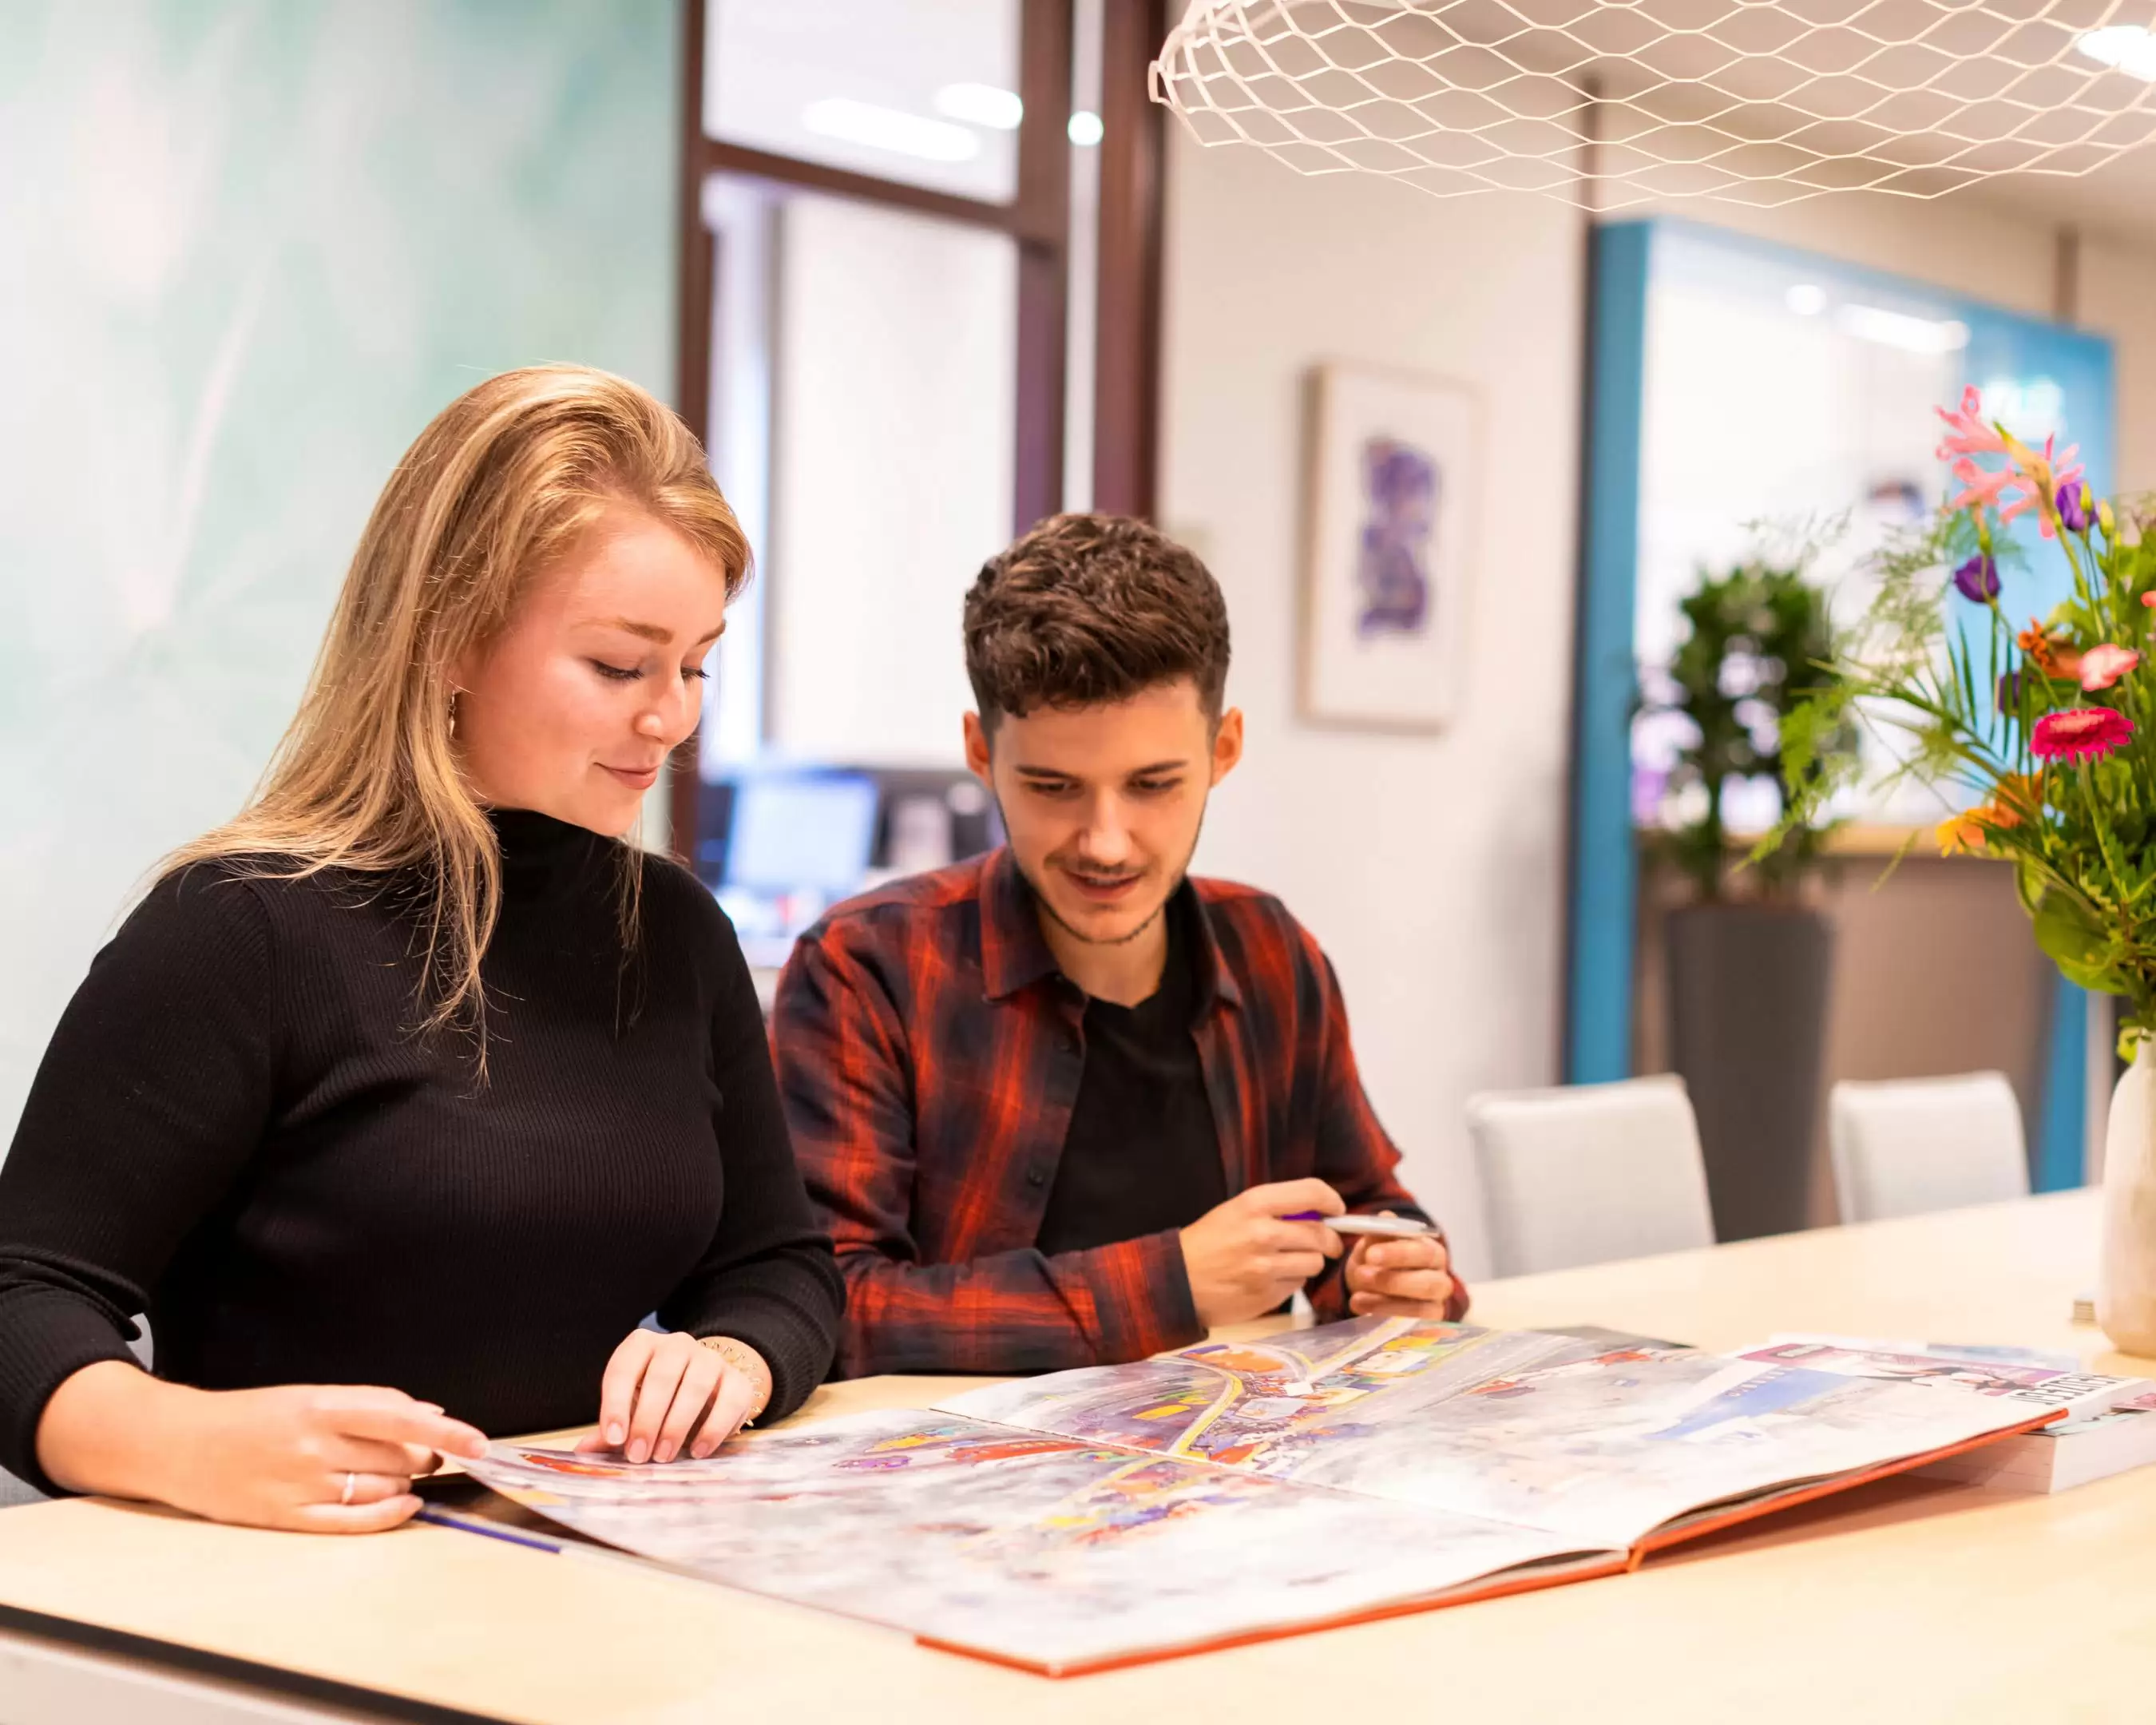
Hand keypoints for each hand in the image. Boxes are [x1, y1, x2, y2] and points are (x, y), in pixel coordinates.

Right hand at [36, 1360, 488, 1533]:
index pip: (398, 1416)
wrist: (178, 1444)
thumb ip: (371, 1406)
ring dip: (405, 1482)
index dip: (446, 1431)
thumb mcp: (309, 1396)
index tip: (480, 1442)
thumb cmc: (250, 1417)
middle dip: (423, 1457)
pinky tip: (405, 1506)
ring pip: (380, 1487)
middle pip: (397, 1456)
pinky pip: (351, 1522)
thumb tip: (433, 1417)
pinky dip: (386, 1515)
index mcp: (319, 1404)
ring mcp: (298, 1483)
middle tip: (423, 1454)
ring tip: (400, 1475)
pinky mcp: (284, 1516)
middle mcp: (312, 1444)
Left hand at [575, 1331, 771, 1463]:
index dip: (615, 1403)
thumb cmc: (659, 1402)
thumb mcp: (632, 1410)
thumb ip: (611, 1428)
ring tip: (663, 1457)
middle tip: (638, 1455)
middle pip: (661, 1377)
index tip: (614, 1437)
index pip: (624, 1368)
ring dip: (677, 1425)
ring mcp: (710, 1359)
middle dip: (647, 1420)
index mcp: (642, 1346)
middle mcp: (677, 1345)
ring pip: (695, 1385)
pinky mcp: (738, 1380)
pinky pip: (730, 1400)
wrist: (707, 1389)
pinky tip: (698, 1451)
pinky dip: (714, 1428)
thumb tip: (583, 1451)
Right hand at [1178, 1178, 1345, 1327]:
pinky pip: (1297, 1285)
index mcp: (1254, 1204)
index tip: (1336, 1209)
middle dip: (1330, 1240)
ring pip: (1314, 1263)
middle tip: (1327, 1243)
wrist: (1178, 1280)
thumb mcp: (1236, 1210)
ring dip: (1309, 1262)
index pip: (1311, 1193)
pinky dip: (1291, 1281)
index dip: (1331, 1201)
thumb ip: (1276, 1209)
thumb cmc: (1208, 1241)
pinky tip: (1271, 1278)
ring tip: (1289, 1261)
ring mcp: (1266, 1268)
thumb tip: (1320, 1214)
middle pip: (1320, 1234)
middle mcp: (1263, 1234)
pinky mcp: (1267, 1296)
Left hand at [1343, 1213, 1455, 1317]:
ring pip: (1420, 1308)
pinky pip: (1411, 1326)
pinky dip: (1385, 1317)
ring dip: (1385, 1303)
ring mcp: (1436, 1304)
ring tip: (1356, 1297)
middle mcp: (1441, 1278)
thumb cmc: (1380, 1260)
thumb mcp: (1376, 1244)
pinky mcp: (1427, 1325)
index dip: (1398, 1254)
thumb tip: (1385, 1216)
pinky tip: (1362, 1308)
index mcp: (1431, 1252)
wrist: (1375, 1286)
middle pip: (1427, 1283)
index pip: (1422, 1252)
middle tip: (1362, 1275)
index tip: (1371, 1255)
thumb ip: (1381, 1234)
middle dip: (1392, 1281)